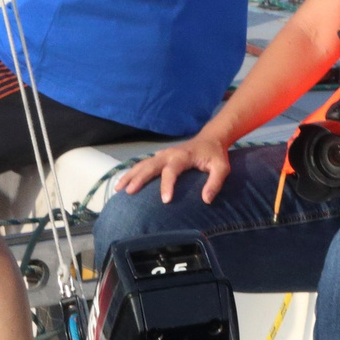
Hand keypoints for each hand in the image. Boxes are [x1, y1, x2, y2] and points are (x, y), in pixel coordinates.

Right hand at [116, 134, 234, 203]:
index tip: (165, 201)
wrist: (210, 139)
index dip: (167, 185)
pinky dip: (132, 173)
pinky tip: (123, 183)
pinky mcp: (159, 158)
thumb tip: (206, 200)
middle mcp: (169, 154)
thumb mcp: (222, 168)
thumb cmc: (215, 155)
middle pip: (150, 165)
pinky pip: (142, 165)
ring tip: (118, 189)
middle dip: (138, 178)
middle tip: (129, 192)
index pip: (172, 170)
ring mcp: (162, 155)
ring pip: (142, 164)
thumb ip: (215, 183)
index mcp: (183, 156)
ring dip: (130, 175)